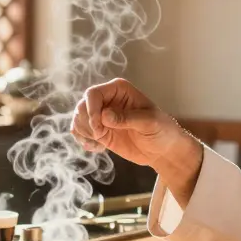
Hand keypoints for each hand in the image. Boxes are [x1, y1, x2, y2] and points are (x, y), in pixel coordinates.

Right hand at [71, 78, 190, 167]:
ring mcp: (101, 115)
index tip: (98, 128)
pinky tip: (98, 148)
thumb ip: (127, 118)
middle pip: (82, 106)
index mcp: (119, 90)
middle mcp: (107, 99)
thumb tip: (104, 116)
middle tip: (100, 137)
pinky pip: (79, 131)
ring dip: (85, 133)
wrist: (162, 150)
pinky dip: (83, 140)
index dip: (91, 110)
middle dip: (87, 124)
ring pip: (78, 118)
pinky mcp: (98, 130)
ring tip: (100, 143)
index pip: (93, 94)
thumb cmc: (161, 131)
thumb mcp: (149, 123)